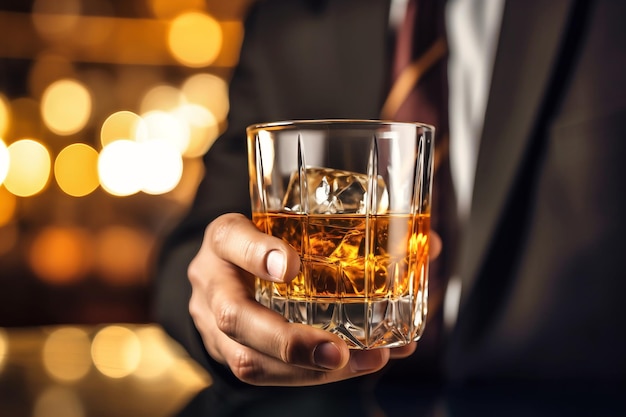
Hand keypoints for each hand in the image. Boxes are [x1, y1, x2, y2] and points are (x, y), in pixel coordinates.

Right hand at [187, 213, 440, 386]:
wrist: (224, 273)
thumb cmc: (268, 242)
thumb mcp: (290, 223)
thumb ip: (348, 230)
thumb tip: (430, 245)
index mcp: (224, 238)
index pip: (229, 238)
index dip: (257, 253)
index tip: (291, 265)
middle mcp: (212, 281)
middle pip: (235, 317)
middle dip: (289, 341)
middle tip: (337, 349)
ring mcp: (214, 323)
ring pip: (247, 360)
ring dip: (306, 370)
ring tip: (358, 364)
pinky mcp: (229, 353)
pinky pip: (264, 375)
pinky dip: (309, 375)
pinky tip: (350, 367)